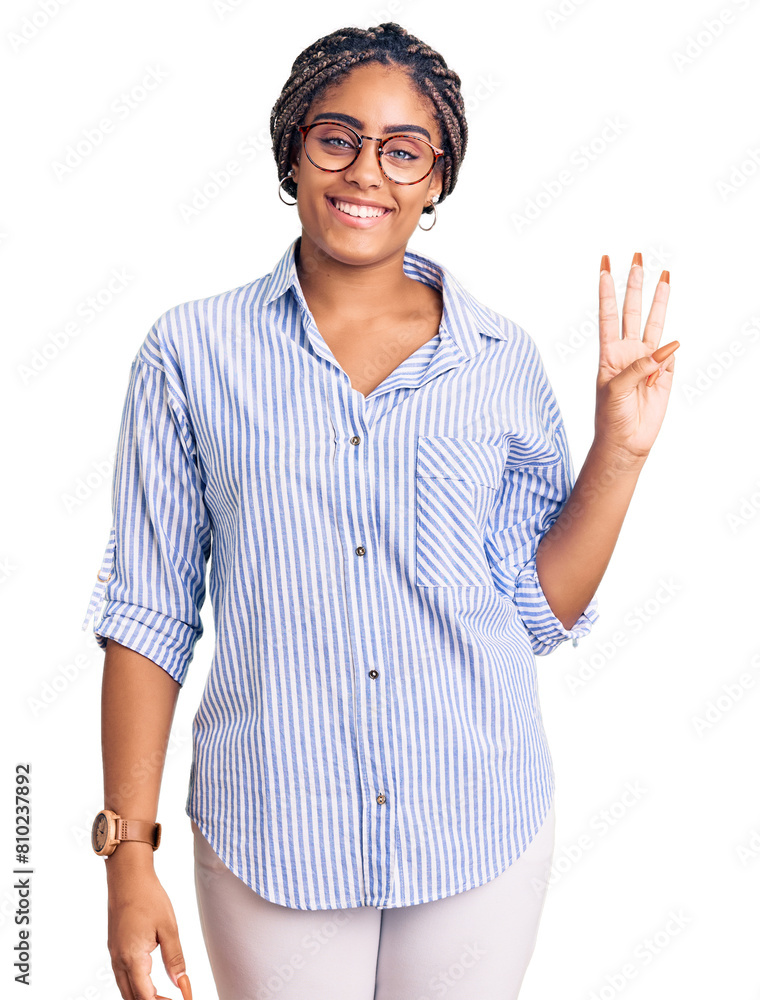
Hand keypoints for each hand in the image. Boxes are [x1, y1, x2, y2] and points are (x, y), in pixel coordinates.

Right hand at [106, 861, 191, 999]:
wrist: (127, 878)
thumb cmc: (148, 897)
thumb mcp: (168, 927)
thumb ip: (174, 958)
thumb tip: (181, 984)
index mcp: (132, 957)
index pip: (145, 996)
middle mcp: (119, 961)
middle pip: (132, 998)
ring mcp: (114, 955)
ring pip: (125, 990)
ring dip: (143, 996)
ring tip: (165, 996)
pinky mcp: (114, 949)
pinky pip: (122, 977)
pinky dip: (135, 986)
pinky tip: (150, 983)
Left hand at [594, 252, 677, 463]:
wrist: (626, 442)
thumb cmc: (611, 417)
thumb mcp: (616, 389)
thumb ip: (640, 366)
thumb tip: (668, 346)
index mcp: (609, 353)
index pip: (607, 314)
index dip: (606, 290)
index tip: (604, 266)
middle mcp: (628, 351)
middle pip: (631, 310)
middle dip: (634, 284)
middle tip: (637, 257)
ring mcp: (647, 360)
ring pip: (654, 323)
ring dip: (658, 300)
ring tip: (663, 275)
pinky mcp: (665, 373)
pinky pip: (670, 355)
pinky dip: (669, 352)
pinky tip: (664, 356)